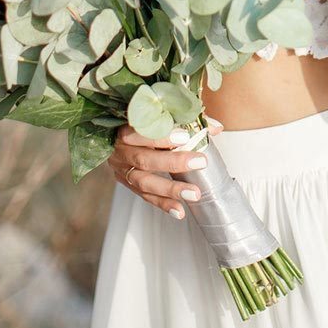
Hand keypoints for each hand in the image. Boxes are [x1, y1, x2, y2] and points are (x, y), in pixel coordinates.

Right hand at [107, 116, 224, 219]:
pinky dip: (163, 204)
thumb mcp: (157, 116)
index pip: (139, 132)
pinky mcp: (126, 183)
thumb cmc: (141, 124)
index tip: (185, 137)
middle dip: (174, 162)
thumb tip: (215, 128)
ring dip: (171, 189)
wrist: (112, 137)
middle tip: (200, 162)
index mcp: (124, 129)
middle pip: (144, 159)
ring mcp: (122, 169)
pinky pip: (145, 196)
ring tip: (194, 193)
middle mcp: (121, 151)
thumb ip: (186, 119)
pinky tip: (179, 210)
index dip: (161, 136)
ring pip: (144, 181)